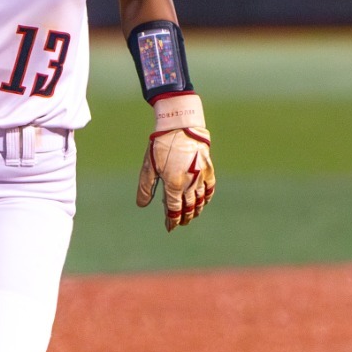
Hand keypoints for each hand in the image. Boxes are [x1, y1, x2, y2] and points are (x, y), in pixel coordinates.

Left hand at [136, 93, 214, 230]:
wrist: (180, 124)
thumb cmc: (161, 144)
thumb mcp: (149, 166)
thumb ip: (145, 187)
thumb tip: (142, 204)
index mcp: (173, 184)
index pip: (174, 209)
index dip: (172, 220)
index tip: (170, 227)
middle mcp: (189, 183)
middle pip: (189, 207)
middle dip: (185, 217)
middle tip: (181, 222)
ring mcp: (200, 176)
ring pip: (200, 199)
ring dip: (196, 209)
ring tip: (193, 214)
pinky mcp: (208, 167)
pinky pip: (209, 187)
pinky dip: (207, 196)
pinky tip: (205, 199)